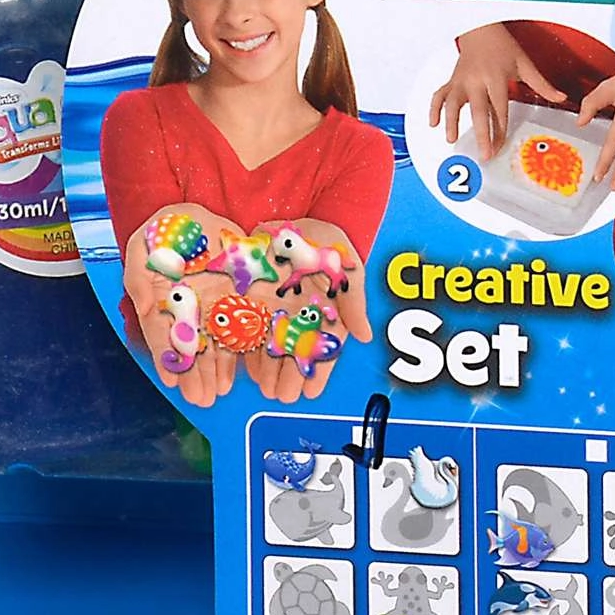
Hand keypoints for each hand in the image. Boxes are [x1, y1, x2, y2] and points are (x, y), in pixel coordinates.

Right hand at [122, 207, 240, 408]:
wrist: (195, 213)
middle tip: (200, 399)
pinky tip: (244, 369)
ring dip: (217, 368)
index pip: (163, 333)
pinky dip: (244, 346)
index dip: (167, 358)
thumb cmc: (164, 231)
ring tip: (218, 393)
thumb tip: (144, 307)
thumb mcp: (143, 247)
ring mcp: (215, 302)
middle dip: (196, 374)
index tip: (171, 382)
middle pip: (192, 345)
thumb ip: (139, 277)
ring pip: (217, 341)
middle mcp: (190, 307)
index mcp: (165, 299)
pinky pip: (244, 323)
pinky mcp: (240, 294)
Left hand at [238, 219, 374, 404]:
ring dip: (270, 370)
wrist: (295, 217)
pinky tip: (249, 370)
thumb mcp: (346, 267)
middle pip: (296, 352)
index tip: (311, 393)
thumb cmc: (327, 243)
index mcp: (325, 310)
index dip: (319, 371)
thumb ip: (353, 301)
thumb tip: (365, 337)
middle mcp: (301, 314)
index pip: (323, 349)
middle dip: (290, 377)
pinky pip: (252, 330)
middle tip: (284, 397)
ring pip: (274, 346)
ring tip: (266, 390)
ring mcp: (277, 308)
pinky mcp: (255, 300)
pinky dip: (251, 349)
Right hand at [429, 23, 565, 160]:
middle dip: (481, 134)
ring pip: (453, 103)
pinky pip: (439, 95)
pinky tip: (433, 123)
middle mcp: (477, 80)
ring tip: (451, 139)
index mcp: (496, 77)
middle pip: (478, 110)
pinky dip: (434, 108)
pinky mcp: (452, 80)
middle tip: (483, 153)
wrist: (481, 28)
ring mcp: (462, 81)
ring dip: (451, 121)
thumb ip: (541, 84)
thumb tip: (560, 97)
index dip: (500, 129)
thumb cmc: (502, 46)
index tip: (500, 146)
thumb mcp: (524, 63)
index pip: (499, 108)